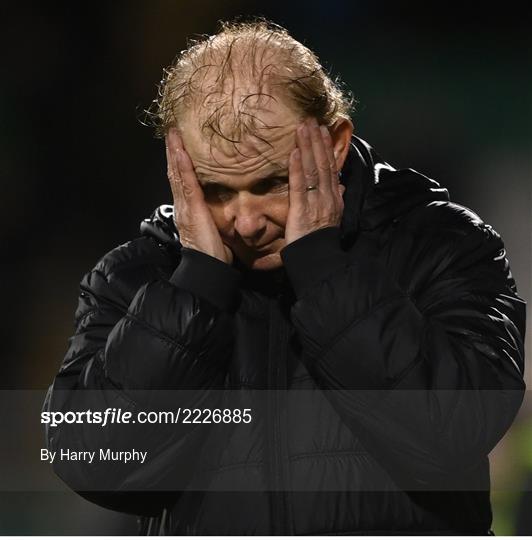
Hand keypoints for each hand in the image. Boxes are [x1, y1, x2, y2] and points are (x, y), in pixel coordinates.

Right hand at [165, 129, 232, 263]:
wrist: (207, 267)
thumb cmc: (213, 252)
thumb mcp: (214, 228)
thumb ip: (214, 215)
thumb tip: (224, 207)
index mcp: (187, 209)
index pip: (181, 180)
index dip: (178, 162)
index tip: (178, 145)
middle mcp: (182, 205)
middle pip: (175, 173)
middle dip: (173, 151)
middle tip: (172, 130)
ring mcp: (184, 206)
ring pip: (177, 174)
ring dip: (174, 152)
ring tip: (173, 133)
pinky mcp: (191, 209)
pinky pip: (186, 184)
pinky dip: (182, 167)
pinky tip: (180, 152)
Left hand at [285, 118, 344, 244]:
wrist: (319, 260)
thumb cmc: (320, 241)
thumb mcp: (332, 217)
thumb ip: (336, 199)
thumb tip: (341, 185)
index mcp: (334, 198)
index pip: (331, 168)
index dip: (326, 148)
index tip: (322, 131)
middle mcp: (328, 196)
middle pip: (323, 163)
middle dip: (317, 141)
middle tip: (311, 120)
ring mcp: (316, 202)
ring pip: (313, 169)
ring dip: (308, 146)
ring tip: (303, 127)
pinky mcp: (301, 209)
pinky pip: (299, 185)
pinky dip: (297, 167)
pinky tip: (295, 152)